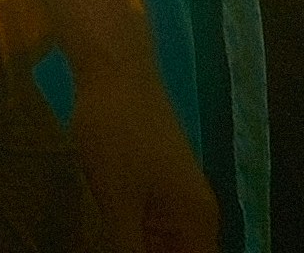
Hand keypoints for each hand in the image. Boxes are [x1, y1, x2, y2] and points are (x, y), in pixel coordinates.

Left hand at [67, 69, 224, 252]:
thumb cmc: (118, 132)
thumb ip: (129, 249)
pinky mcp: (154, 181)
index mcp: (198, 221)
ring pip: (159, 242)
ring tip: (107, 229)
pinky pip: (146, 222)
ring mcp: (175, 195)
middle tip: (112, 238)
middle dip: (145, 252)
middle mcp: (195, 213)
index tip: (127, 250)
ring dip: (135, 244)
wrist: (114, 68)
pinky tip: (105, 225)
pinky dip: (128, 231)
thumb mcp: (118, 201)